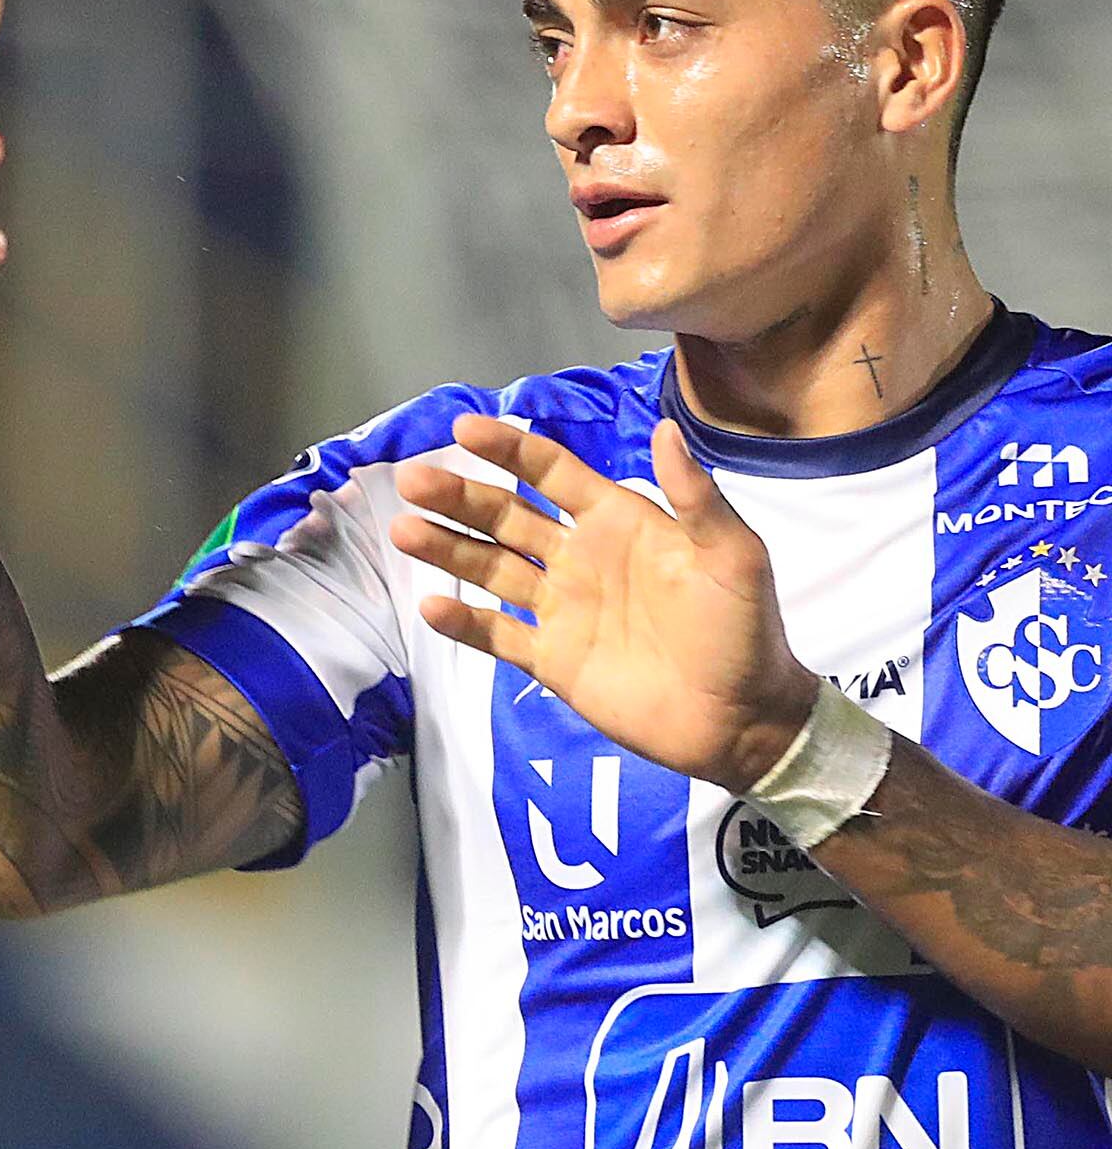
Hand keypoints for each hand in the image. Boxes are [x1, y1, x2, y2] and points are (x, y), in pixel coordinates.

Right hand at [391, 416, 814, 788]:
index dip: (510, 450)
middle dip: (459, 495)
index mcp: (619, 523)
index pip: (552, 474)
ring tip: (403, 530)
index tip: (465, 429)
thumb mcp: (734, 557)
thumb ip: (697, 499)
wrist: (742, 720)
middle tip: (413, 479)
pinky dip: (463, 622)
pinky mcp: (551, 659)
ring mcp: (561, 609)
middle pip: (505, 516)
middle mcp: (580, 558)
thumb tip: (663, 432)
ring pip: (489, 568)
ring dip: (446, 547)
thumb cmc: (744, 632)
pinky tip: (431, 605)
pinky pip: (497, 635)